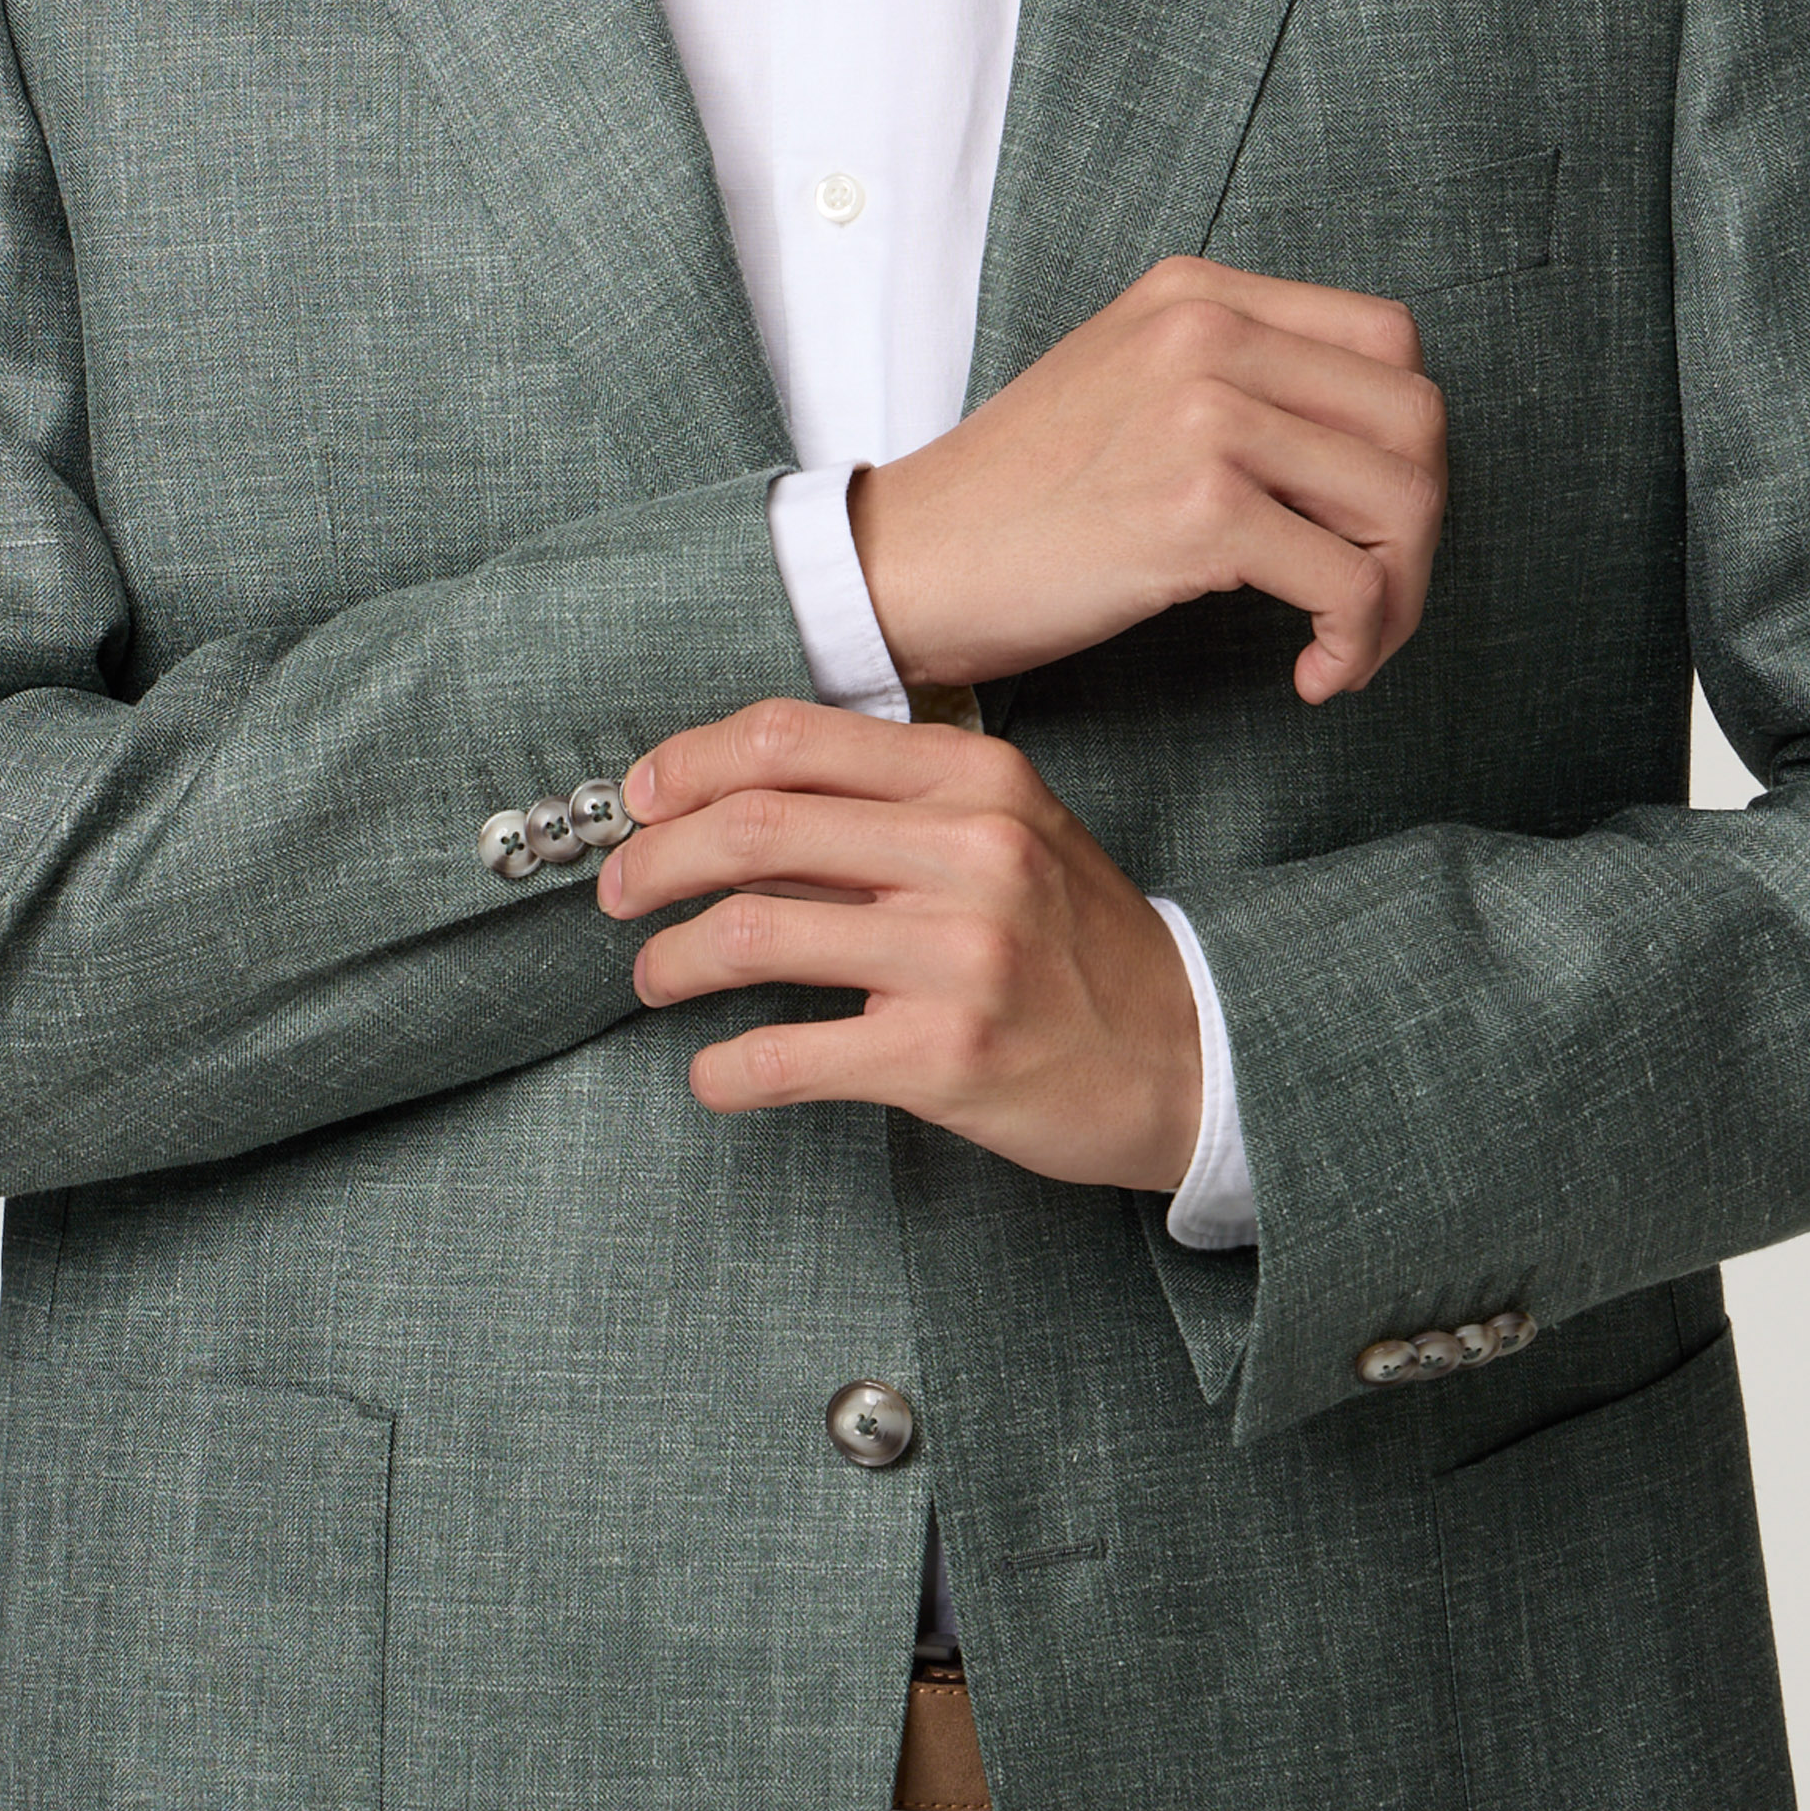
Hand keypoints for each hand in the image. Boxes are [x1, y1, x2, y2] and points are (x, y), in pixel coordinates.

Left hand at [596, 701, 1202, 1193]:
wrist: (1194, 1054)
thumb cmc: (1080, 945)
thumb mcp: (1007, 836)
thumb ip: (887, 812)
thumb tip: (729, 811)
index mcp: (976, 778)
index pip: (788, 738)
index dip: (685, 764)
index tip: (637, 800)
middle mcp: (970, 851)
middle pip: (750, 826)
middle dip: (651, 862)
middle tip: (615, 895)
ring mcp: (961, 955)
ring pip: (751, 934)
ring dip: (669, 961)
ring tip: (652, 978)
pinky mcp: (946, 1055)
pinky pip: (786, 1054)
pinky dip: (723, 1068)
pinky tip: (712, 1072)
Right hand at [848, 254, 1444, 703]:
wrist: (904, 561)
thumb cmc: (1015, 500)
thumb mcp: (1125, 381)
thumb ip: (1234, 377)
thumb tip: (1365, 450)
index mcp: (1198, 293)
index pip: (1389, 339)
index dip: (1404, 442)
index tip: (1368, 521)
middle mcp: (1209, 333)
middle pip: (1417, 418)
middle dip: (1418, 528)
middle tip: (1376, 600)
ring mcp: (1205, 415)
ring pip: (1403, 500)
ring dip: (1399, 596)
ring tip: (1346, 646)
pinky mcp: (1197, 510)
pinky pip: (1350, 583)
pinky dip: (1356, 644)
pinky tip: (1311, 676)